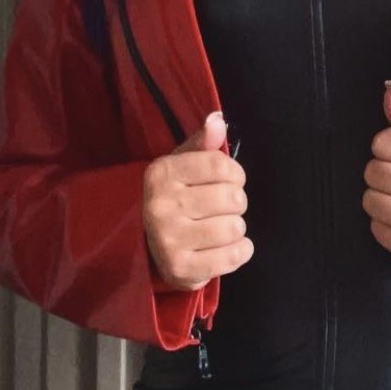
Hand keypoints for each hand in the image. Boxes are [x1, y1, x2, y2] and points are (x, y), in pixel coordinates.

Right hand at [142, 111, 253, 290]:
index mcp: (160, 174)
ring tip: (220, 228)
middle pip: (232, 198)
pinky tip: (228, 247)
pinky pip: (234, 256)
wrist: (150, 248)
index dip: (236, 174)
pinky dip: (240, 251)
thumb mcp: (182, 166)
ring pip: (235, 228)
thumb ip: (203, 144)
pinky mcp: (181, 269)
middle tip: (222, 208)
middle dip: (236, 203)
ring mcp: (168, 240)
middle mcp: (160, 206)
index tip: (230, 181)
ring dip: (236, 228)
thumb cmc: (175, 199)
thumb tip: (217, 120)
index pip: (222, 166)